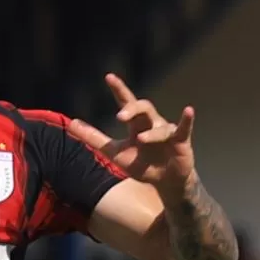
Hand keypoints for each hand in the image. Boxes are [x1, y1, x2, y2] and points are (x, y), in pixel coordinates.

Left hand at [68, 74, 199, 197]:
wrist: (164, 182)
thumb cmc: (141, 163)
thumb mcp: (114, 152)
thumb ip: (93, 138)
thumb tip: (71, 124)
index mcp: (136, 124)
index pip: (126, 102)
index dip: (119, 89)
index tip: (109, 77)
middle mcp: (151, 123)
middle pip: (143, 108)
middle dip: (132, 109)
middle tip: (120, 116)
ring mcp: (167, 131)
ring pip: (159, 126)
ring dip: (151, 133)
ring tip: (141, 140)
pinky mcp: (181, 141)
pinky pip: (183, 128)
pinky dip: (186, 120)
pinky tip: (188, 111)